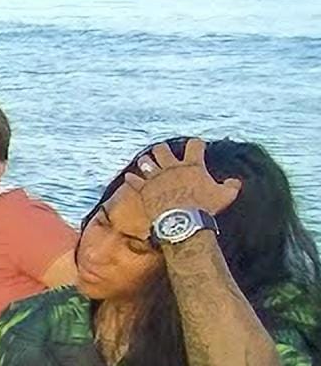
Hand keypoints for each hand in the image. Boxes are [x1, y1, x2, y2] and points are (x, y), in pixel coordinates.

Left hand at [119, 138, 241, 223]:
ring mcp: (156, 178)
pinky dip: (132, 178)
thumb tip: (235, 182)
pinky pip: (134, 180)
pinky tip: (129, 176)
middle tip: (164, 153)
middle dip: (163, 149)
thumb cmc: (204, 208)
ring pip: (146, 161)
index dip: (196, 143)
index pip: (194, 144)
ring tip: (147, 163)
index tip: (198, 146)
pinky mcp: (144, 189)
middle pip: (162, 149)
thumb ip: (231, 186)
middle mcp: (172, 168)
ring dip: (146, 161)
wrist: (182, 222)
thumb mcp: (225, 196)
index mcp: (192, 166)